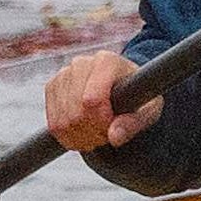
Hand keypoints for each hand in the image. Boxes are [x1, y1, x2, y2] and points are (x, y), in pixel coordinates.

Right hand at [44, 49, 159, 154]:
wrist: (123, 87)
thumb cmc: (139, 97)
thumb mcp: (148, 110)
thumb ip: (133, 123)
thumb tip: (114, 138)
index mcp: (107, 62)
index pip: (92, 100)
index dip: (102, 122)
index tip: (113, 127)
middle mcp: (81, 63)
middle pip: (75, 113)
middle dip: (92, 132)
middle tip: (107, 133)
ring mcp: (63, 74)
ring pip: (62, 121)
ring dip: (81, 137)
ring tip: (97, 134)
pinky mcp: (52, 87)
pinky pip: (53, 123)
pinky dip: (68, 137)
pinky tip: (83, 134)